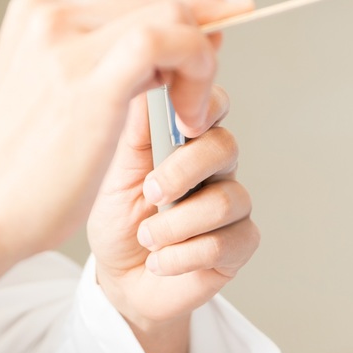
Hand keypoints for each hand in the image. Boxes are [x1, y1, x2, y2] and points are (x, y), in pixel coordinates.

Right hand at [0, 0, 251, 352]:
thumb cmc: (12, 174)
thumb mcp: (57, 99)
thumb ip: (106, 62)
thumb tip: (175, 42)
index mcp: (35, 15)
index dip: (182, 14)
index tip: (216, 29)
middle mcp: (49, 16)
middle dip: (199, 36)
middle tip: (203, 86)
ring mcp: (65, 40)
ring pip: (171, 14)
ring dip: (199, 61)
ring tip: (190, 111)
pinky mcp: (90, 77)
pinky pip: (171, 42)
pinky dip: (196, 71)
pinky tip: (188, 113)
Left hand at [88, 87, 259, 352]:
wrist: (118, 280)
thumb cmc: (116, 219)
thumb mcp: (113, 168)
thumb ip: (134, 126)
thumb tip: (145, 72)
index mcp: (186, 139)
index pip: (211, 103)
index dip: (203, 104)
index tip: (178, 125)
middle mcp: (215, 167)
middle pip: (225, 146)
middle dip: (183, 170)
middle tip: (150, 192)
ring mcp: (232, 205)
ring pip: (227, 199)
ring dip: (176, 223)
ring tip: (146, 236)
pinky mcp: (239, 245)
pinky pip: (225, 242)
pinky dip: (182, 255)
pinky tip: (158, 261)